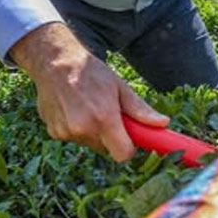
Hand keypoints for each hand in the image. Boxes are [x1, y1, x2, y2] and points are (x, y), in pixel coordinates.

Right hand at [9, 22, 168, 161]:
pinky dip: (76, 128)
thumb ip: (140, 110)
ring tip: (88, 107)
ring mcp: (66, 132)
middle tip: (107, 114)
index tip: (130, 138)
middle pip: (106, 149)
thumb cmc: (90, 72)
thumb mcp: (120, 87)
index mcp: (104, 118)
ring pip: (89, 143)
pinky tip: (73, 109)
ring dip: (92, 131)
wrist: (54, 62)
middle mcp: (83, 129)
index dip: (129, 148)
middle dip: (110, 137)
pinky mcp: (53, 132)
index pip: (123, 155)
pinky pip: (73, 138)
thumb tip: (163, 123)